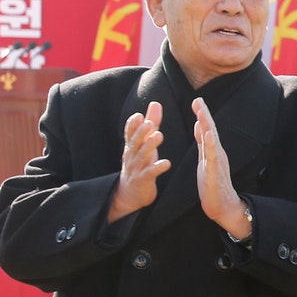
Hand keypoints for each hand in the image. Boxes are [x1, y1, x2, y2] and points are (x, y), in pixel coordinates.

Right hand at [108, 101, 169, 222]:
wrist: (131, 192)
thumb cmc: (141, 162)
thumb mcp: (144, 142)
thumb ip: (151, 123)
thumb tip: (155, 103)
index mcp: (132, 146)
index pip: (130, 133)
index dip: (132, 125)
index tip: (138, 115)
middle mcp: (132, 155)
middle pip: (135, 142)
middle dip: (141, 132)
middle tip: (150, 123)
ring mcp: (136, 168)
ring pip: (142, 156)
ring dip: (150, 146)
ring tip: (159, 136)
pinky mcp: (143, 180)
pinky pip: (150, 173)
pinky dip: (157, 168)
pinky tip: (166, 163)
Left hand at [193, 99, 249, 238]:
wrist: (223, 206)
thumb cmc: (213, 186)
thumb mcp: (205, 161)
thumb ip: (203, 144)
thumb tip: (200, 125)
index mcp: (213, 151)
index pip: (207, 129)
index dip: (202, 114)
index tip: (196, 100)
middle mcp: (217, 153)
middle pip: (211, 130)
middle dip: (204, 115)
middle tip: (198, 99)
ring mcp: (217, 162)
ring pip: (212, 141)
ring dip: (208, 126)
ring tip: (202, 113)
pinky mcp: (215, 172)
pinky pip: (213, 157)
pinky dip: (211, 145)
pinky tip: (208, 135)